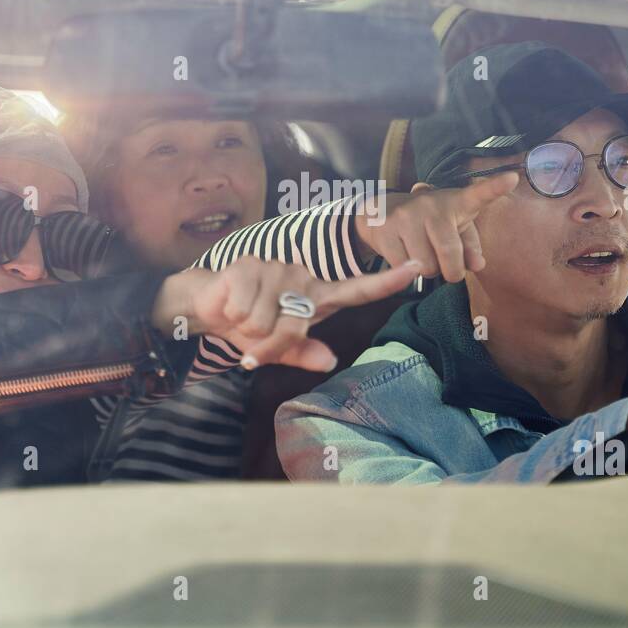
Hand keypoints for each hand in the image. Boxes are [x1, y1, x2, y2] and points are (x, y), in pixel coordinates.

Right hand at [151, 257, 421, 371]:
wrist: (208, 308)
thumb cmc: (249, 327)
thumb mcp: (277, 349)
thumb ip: (303, 353)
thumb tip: (330, 361)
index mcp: (316, 297)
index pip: (359, 289)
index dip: (389, 280)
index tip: (419, 266)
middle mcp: (302, 277)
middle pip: (296, 327)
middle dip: (269, 345)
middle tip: (254, 341)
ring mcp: (278, 269)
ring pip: (269, 322)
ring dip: (250, 331)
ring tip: (242, 317)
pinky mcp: (250, 265)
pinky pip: (248, 311)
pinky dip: (235, 317)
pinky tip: (230, 304)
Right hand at [353, 172, 518, 281]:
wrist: (380, 213)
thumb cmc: (430, 224)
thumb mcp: (455, 230)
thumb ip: (470, 248)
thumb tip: (479, 264)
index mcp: (456, 202)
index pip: (478, 195)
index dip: (494, 188)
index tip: (512, 178)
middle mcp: (431, 205)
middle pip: (449, 254)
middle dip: (451, 271)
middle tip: (447, 269)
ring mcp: (406, 216)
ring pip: (425, 267)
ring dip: (426, 271)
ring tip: (421, 255)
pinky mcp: (385, 230)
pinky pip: (404, 268)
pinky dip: (407, 272)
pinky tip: (403, 255)